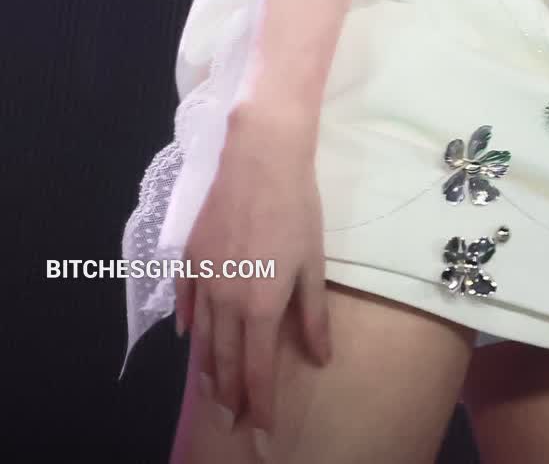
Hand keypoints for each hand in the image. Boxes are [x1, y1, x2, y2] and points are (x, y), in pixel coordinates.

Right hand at [173, 108, 331, 445]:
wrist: (260, 158)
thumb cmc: (295, 207)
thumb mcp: (313, 264)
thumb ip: (313, 315)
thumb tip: (320, 359)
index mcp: (259, 307)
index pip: (257, 371)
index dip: (259, 405)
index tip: (261, 432)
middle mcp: (226, 301)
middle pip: (224, 361)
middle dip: (230, 397)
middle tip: (232, 422)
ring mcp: (203, 279)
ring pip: (203, 339)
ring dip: (208, 370)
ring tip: (213, 393)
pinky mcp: (191, 256)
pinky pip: (187, 301)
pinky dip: (189, 324)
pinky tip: (190, 337)